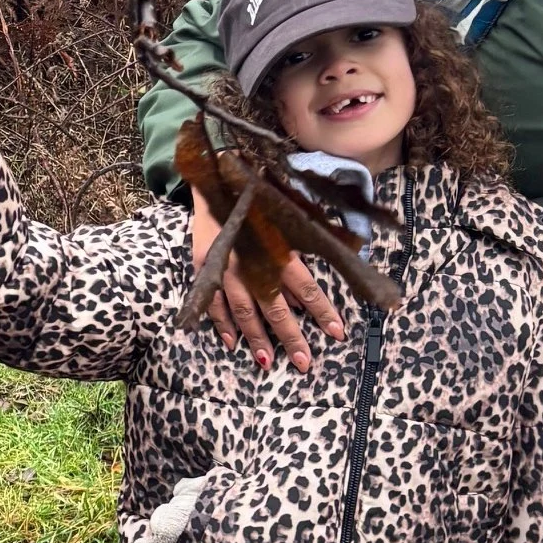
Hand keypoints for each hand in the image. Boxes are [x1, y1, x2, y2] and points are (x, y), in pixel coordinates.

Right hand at [187, 186, 343, 373]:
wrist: (217, 178)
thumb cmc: (262, 198)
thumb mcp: (291, 215)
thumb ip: (310, 244)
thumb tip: (328, 274)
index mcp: (276, 247)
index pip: (306, 288)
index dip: (323, 311)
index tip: (338, 333)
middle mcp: (251, 261)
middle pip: (274, 307)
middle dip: (290, 337)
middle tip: (304, 363)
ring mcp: (224, 267)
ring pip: (242, 311)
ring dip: (256, 339)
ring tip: (268, 362)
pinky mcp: (204, 267)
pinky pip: (213, 303)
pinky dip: (222, 325)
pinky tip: (232, 343)